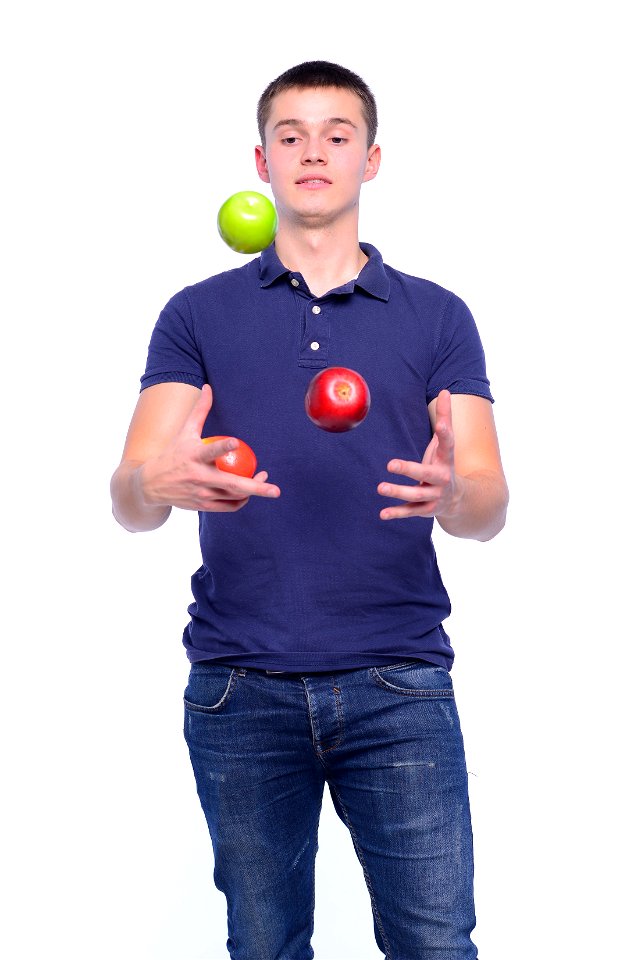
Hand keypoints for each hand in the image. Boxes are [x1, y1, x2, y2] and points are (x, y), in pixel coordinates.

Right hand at [139, 384, 280, 511]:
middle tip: (275, 489)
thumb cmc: (173, 453)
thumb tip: (208, 387)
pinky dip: (241, 501)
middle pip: (231, 483)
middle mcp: (198, 477)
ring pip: (234, 496)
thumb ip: (200, 410)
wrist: (151, 485)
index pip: (209, 450)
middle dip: (255, 487)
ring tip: (265, 480)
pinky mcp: (203, 506)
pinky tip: (249, 493)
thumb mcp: (184, 432)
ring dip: (253, 491)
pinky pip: (228, 506)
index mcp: (193, 456)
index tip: (235, 442)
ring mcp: (202, 494)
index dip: (222, 447)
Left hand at [378, 390, 460, 520]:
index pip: (448, 445)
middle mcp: (442, 479)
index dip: (446, 434)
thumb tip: (446, 390)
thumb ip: (445, 418)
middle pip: (426, 474)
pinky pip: (410, 512)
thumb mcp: (446, 444)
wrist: (460, 500)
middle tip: (390, 464)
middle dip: (410, 470)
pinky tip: (382, 514)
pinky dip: (397, 513)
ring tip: (380, 487)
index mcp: (447, 460)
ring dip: (398, 492)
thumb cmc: (445, 464)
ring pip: (416, 495)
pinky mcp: (425, 510)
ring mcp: (434, 496)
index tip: (441, 425)